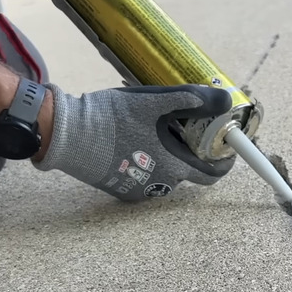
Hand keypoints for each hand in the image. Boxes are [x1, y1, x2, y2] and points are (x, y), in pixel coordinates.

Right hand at [33, 83, 234, 200]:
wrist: (65, 135)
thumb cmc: (110, 118)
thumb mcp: (154, 102)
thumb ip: (192, 101)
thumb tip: (224, 102)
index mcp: (172, 165)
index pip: (211, 174)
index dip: (223, 162)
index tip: (226, 149)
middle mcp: (159, 184)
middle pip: (187, 171)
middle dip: (191, 153)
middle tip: (185, 131)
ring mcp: (138, 190)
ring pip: (165, 174)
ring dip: (167, 157)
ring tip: (153, 132)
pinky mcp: (120, 191)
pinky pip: (144, 178)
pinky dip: (146, 163)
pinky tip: (133, 143)